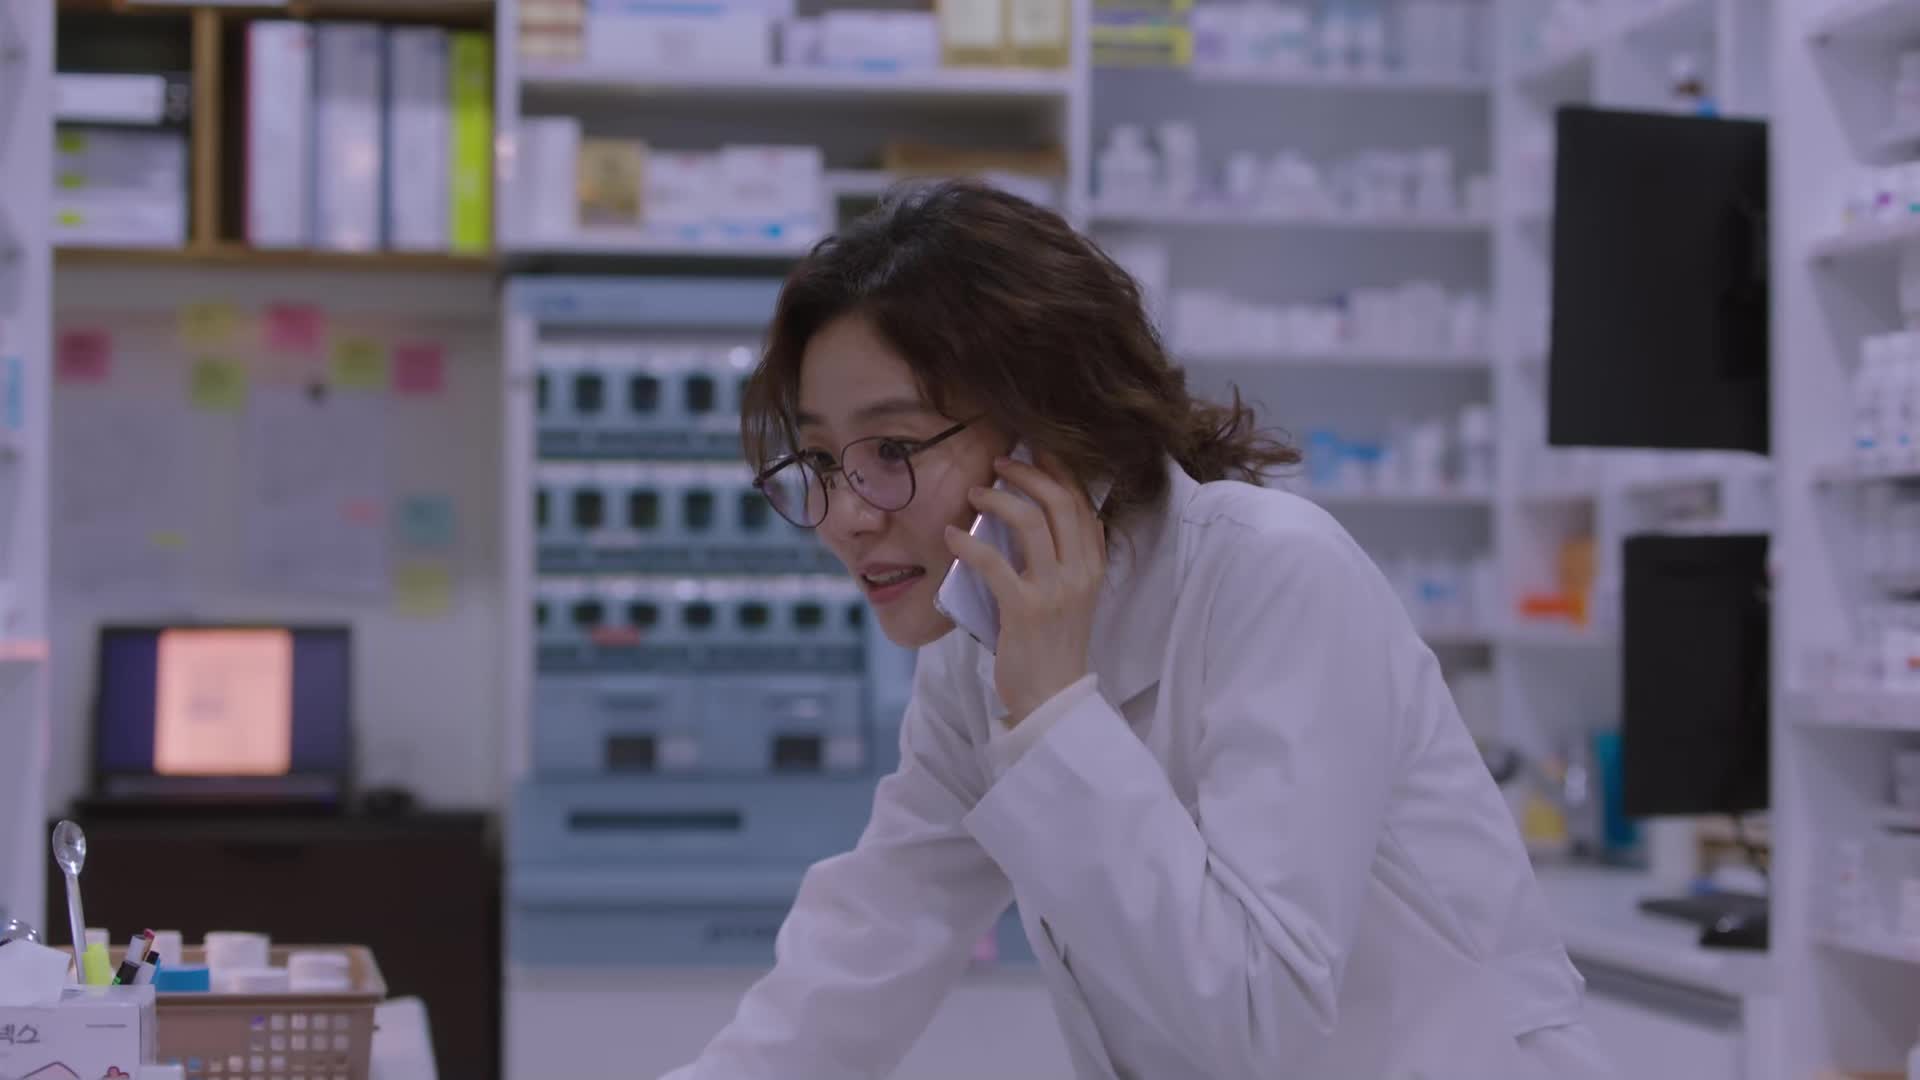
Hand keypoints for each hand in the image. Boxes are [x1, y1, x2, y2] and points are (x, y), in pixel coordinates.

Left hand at [945, 450, 1106, 724]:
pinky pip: (994, 562)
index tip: (1033, 448)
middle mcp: (1080, 572)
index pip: (1081, 501)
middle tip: (998, 462)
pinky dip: (968, 543)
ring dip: (998, 499)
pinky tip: (952, 536)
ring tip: (975, 492)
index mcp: (1093, 565)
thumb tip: (1038, 514)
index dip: (1058, 468)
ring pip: (1031, 522)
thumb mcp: (1072, 594)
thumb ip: (1065, 556)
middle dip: (1027, 472)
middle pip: (1059, 501)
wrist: (1052, 697)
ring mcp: (1054, 590)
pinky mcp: (1024, 610)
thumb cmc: (1053, 643)